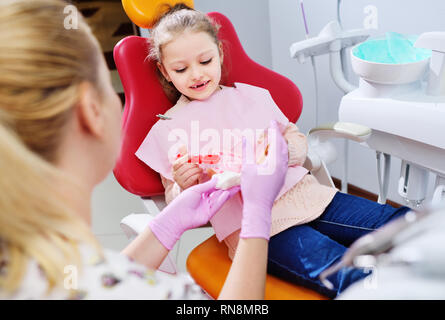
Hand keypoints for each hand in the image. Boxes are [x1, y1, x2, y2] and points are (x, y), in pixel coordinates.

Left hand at [149, 178, 239, 249]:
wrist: (177, 216)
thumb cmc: (182, 201)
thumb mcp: (196, 190)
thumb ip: (207, 185)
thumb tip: (216, 178)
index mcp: (200, 193)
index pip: (213, 187)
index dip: (221, 183)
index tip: (229, 178)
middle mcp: (205, 200)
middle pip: (218, 193)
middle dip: (227, 188)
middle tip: (236, 182)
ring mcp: (207, 208)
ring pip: (219, 199)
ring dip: (227, 193)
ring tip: (235, 186)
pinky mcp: (209, 215)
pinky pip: (216, 206)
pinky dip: (222, 200)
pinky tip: (227, 194)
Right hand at [172, 154, 202, 189]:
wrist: (188, 186)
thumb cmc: (188, 173)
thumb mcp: (186, 164)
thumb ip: (185, 155)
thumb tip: (181, 145)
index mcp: (174, 168)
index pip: (179, 162)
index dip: (187, 158)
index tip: (194, 156)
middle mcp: (175, 174)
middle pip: (185, 167)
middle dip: (194, 164)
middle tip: (199, 163)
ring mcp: (179, 181)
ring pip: (188, 173)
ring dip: (197, 170)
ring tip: (200, 169)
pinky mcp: (184, 186)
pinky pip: (191, 179)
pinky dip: (197, 175)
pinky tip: (199, 174)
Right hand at [239, 120, 288, 239]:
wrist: (259, 207)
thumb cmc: (253, 189)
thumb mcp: (247, 168)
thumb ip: (248, 151)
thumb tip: (246, 138)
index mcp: (275, 161)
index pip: (276, 141)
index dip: (274, 130)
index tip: (272, 121)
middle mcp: (282, 166)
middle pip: (283, 146)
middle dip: (279, 135)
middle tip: (274, 127)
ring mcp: (283, 172)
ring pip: (284, 153)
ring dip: (279, 144)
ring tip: (273, 138)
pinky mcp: (281, 177)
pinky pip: (283, 160)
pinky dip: (279, 153)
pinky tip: (272, 154)